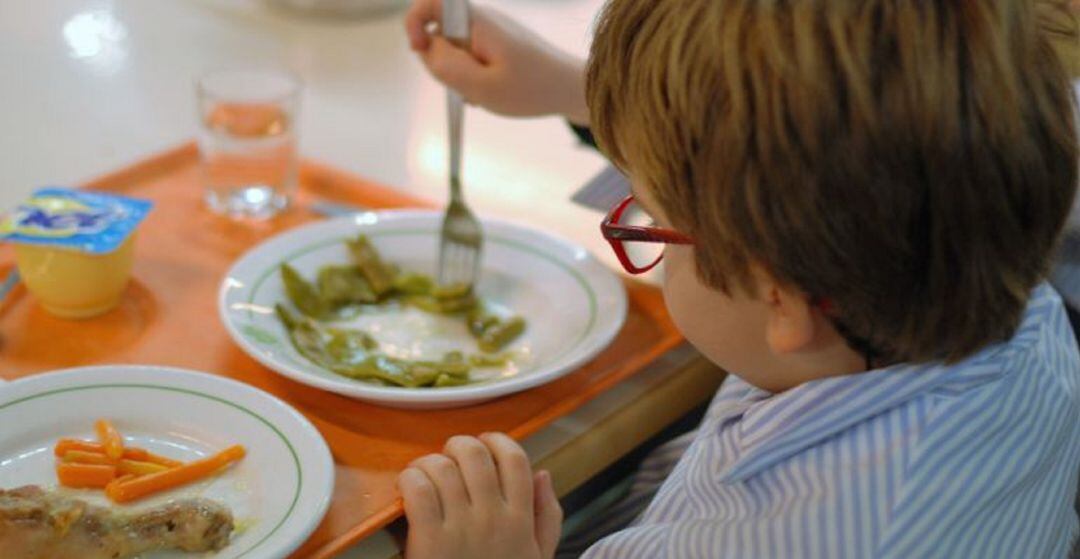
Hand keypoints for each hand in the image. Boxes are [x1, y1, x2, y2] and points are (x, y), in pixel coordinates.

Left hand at [397, 433, 562, 558]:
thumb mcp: (538, 558)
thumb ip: (547, 516)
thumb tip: (543, 473)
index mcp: (521, 520)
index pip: (515, 459)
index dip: (496, 441)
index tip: (484, 444)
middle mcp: (493, 518)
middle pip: (475, 454)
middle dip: (457, 446)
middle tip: (448, 458)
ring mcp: (461, 529)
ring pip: (442, 467)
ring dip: (429, 462)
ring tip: (423, 473)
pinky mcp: (429, 542)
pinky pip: (418, 490)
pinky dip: (410, 479)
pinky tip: (408, 488)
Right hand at [404, 0, 588, 123]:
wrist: (570, 89)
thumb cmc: (532, 88)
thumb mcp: (483, 87)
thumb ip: (447, 67)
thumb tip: (426, 48)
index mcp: (477, 21)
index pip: (431, 1)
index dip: (414, 21)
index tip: (419, 49)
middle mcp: (482, 19)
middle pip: (438, 32)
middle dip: (441, 62)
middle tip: (465, 85)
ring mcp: (489, 31)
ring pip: (453, 49)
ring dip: (459, 74)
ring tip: (483, 92)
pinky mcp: (496, 44)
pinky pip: (470, 57)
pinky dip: (472, 77)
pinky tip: (491, 91)